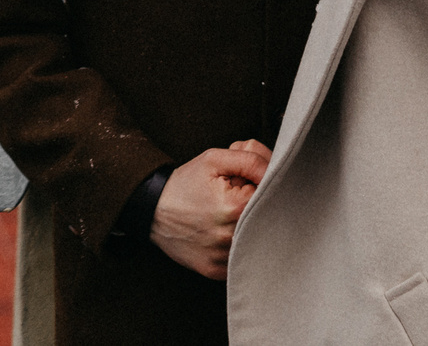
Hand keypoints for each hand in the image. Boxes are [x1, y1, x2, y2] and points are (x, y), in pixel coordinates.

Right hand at [150, 140, 271, 279]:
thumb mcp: (213, 159)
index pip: (270, 192)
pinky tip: (219, 233)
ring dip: (246, 226)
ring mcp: (225, 258)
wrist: (152, 210)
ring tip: (224, 217)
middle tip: (233, 200)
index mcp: (235, 207)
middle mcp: (232, 237)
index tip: (242, 183)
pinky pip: (239, 258)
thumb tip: (276, 166)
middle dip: (254, 206)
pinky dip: (234, 245)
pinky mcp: (217, 271)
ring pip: (253, 240)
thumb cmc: (184, 184)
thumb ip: (250, 157)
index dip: (258, 184)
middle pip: (265, 218)